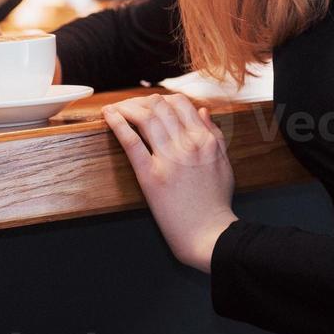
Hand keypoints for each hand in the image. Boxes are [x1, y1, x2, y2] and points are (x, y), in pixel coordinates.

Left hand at [103, 93, 238, 271]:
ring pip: (145, 117)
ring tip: (117, 109)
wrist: (209, 234)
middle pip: (160, 106)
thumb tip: (203, 111)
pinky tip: (109, 116)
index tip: (152, 105)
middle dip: (142, 101)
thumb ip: (215, 135)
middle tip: (131, 107)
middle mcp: (187, 144)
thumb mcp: (224, 164)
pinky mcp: (150, 175)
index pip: (181, 103)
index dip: (163, 99)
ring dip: (127, 107)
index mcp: (205, 140)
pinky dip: (118, 124)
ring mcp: (168, 158)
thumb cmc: (216, 203)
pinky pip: (131, 141)